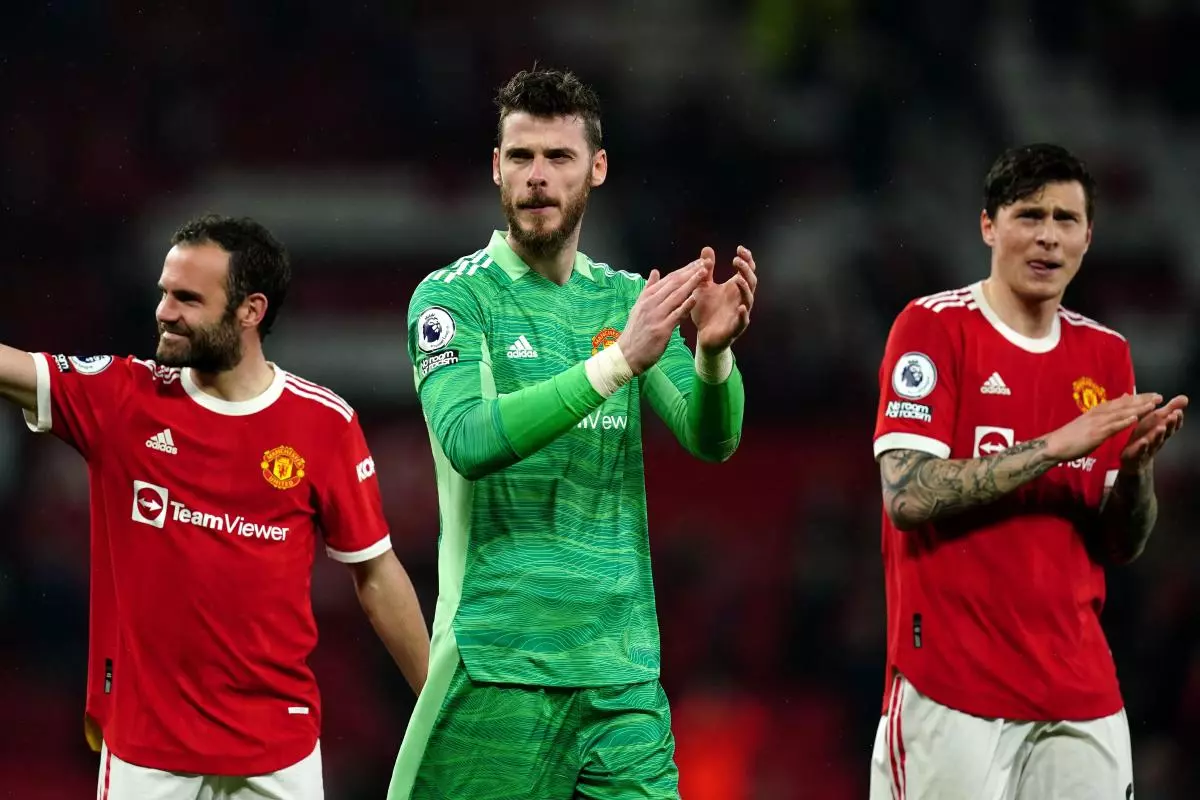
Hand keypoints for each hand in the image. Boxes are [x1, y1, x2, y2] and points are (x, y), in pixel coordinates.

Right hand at [620, 260, 706, 374]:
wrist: (627, 355)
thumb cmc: (635, 332)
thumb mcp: (639, 307)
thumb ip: (649, 289)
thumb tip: (655, 271)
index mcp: (647, 297)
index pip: (669, 279)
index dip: (685, 269)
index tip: (698, 262)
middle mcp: (651, 303)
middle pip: (674, 284)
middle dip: (691, 272)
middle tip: (705, 262)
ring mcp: (656, 315)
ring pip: (676, 296)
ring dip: (691, 283)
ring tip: (704, 273)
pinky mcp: (661, 329)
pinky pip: (676, 315)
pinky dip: (685, 305)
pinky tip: (695, 297)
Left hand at [690, 245, 756, 353]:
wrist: (703, 336)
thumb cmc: (706, 311)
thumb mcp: (703, 287)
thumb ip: (707, 270)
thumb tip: (707, 248)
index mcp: (735, 288)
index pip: (746, 271)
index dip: (746, 259)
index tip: (739, 248)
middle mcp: (741, 299)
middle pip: (750, 282)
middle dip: (746, 270)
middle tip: (737, 260)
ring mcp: (740, 313)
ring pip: (749, 299)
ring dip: (745, 288)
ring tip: (738, 278)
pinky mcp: (735, 328)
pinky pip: (743, 321)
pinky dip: (743, 314)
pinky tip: (741, 307)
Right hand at [1043, 392, 1160, 463]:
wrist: (1053, 445)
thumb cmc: (1071, 436)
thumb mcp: (1088, 422)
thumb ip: (1104, 414)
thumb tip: (1118, 403)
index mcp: (1098, 411)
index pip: (1122, 401)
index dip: (1138, 397)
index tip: (1154, 395)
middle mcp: (1098, 413)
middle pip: (1124, 404)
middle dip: (1142, 400)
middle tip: (1159, 396)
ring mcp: (1096, 423)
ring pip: (1120, 413)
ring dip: (1137, 408)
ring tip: (1152, 405)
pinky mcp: (1095, 433)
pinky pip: (1112, 426)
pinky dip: (1123, 421)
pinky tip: (1134, 418)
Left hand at [1119, 394, 1186, 472]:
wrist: (1134, 461)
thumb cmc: (1146, 436)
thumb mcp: (1156, 422)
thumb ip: (1168, 410)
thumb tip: (1184, 398)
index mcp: (1161, 429)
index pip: (1172, 424)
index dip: (1177, 418)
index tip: (1179, 410)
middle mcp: (1158, 439)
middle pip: (1166, 431)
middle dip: (1170, 423)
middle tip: (1174, 415)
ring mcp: (1148, 447)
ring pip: (1155, 441)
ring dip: (1159, 434)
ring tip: (1161, 427)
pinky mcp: (1137, 454)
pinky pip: (1140, 451)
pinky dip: (1142, 446)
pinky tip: (1143, 441)